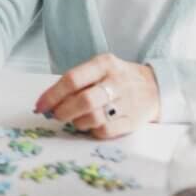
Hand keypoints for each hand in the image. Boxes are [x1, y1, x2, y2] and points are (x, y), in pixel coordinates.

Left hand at [34, 53, 159, 138]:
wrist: (156, 87)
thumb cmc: (117, 78)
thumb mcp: (100, 69)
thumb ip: (76, 82)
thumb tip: (46, 103)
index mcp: (104, 64)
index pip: (72, 79)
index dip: (52, 95)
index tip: (40, 105)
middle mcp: (116, 81)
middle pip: (83, 100)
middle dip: (63, 111)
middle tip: (56, 115)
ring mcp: (127, 102)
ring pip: (94, 118)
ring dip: (77, 122)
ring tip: (75, 120)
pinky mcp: (133, 121)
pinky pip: (106, 131)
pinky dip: (92, 131)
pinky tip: (91, 126)